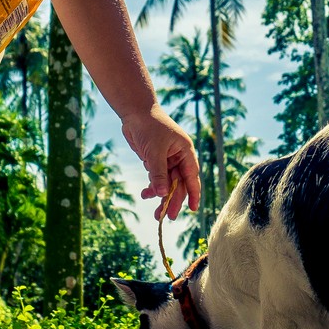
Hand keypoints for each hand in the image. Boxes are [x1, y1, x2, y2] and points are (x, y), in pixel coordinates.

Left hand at [123, 105, 200, 219]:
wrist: (135, 112)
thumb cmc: (149, 126)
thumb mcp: (154, 152)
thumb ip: (158, 173)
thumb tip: (163, 194)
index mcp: (185, 152)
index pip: (192, 177)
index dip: (193, 194)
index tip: (193, 209)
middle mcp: (179, 157)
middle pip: (179, 184)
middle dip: (173, 200)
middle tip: (167, 216)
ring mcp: (167, 160)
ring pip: (167, 183)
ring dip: (161, 196)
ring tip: (155, 212)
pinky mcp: (156, 160)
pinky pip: (157, 178)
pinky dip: (152, 187)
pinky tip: (145, 194)